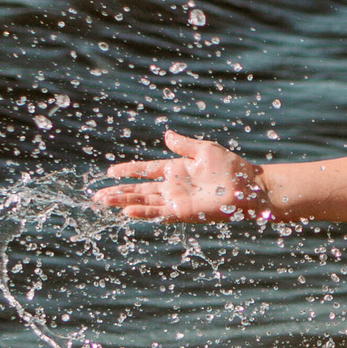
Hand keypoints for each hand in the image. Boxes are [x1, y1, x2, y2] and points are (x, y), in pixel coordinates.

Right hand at [92, 131, 265, 221]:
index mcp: (176, 170)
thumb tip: (166, 135)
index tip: (110, 172)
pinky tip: (126, 211)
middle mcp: (173, 187)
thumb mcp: (204, 150)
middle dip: (118, 192)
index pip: (146, 170)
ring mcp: (176, 200)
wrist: (249, 187)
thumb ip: (183, 145)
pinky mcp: (182, 212)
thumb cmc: (232, 168)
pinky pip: (158, 212)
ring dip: (123, 202)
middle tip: (96, 195)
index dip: (128, 171)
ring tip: (103, 202)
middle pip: (139, 189)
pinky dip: (142, 212)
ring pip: (143, 201)